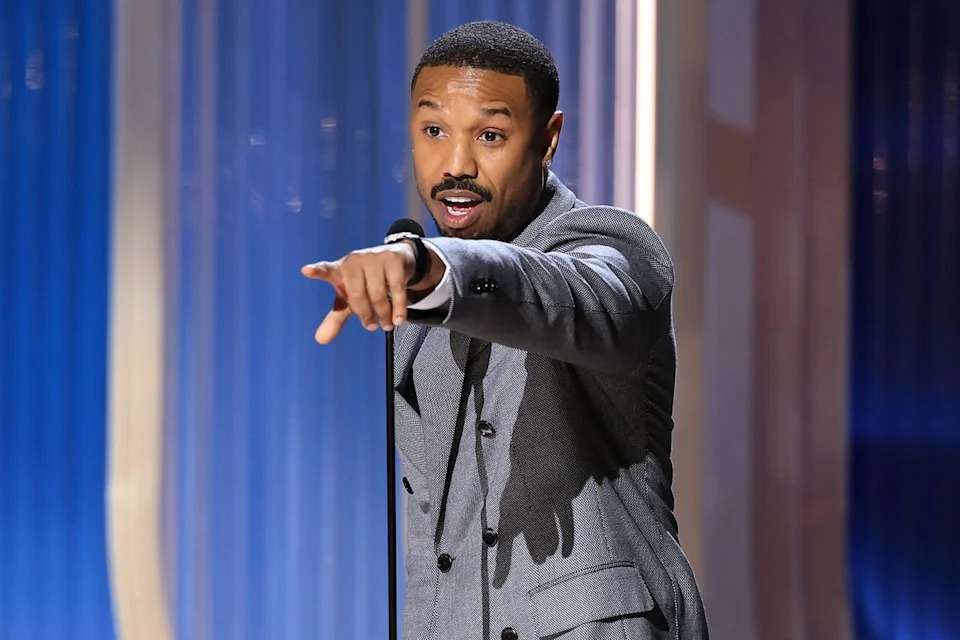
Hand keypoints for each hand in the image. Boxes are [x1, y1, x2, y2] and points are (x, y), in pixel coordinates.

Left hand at [301, 241, 440, 343]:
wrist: (395, 258)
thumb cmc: (367, 281)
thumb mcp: (350, 299)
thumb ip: (336, 318)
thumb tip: (320, 340)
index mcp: (339, 270)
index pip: (326, 270)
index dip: (317, 271)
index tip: (306, 270)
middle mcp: (354, 261)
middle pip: (357, 294)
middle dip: (365, 314)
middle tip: (372, 327)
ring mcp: (374, 258)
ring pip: (377, 293)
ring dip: (383, 314)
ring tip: (388, 325)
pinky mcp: (392, 259)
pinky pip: (396, 288)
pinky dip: (398, 307)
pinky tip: (399, 319)